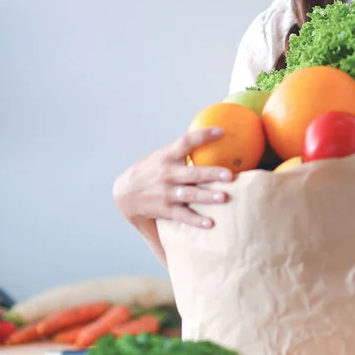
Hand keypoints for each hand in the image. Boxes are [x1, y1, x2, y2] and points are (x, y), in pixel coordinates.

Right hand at [113, 127, 233, 228]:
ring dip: (206, 196)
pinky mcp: (165, 209)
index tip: (221, 131)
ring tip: (223, 197)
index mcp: (168, 156)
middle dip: (212, 173)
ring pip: (189, 194)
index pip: (186, 141)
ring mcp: (166, 192)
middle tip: (230, 175)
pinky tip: (210, 223)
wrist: (124, 192)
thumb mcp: (163, 155)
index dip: (203, 135)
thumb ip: (184, 149)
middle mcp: (168, 173)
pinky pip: (182, 215)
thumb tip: (214, 134)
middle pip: (193, 172)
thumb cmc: (153, 170)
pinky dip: (195, 219)